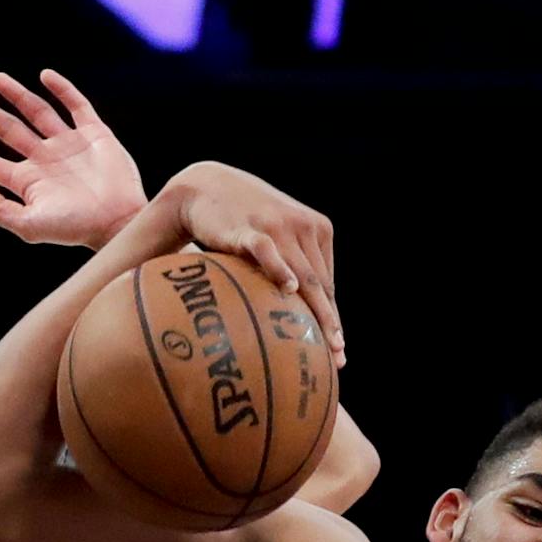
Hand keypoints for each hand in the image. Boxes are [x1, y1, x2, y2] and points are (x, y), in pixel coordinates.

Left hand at [0, 69, 145, 250]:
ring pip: (37, 113)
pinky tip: (45, 76)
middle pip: (7, 130)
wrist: (118, 221)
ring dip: (17, 95)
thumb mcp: (30, 227)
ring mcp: (68, 145)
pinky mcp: (94, 135)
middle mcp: (43, 160)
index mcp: (26, 181)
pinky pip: (76, 106)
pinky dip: (62, 90)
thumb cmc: (75, 229)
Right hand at [165, 161, 342, 365]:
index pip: (327, 282)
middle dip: (330, 322)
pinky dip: (280, 270)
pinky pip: (268, 252)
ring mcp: (277, 226)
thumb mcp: (273, 236)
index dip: (334, 317)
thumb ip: (289, 263)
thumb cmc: (239, 221)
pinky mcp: (249, 228)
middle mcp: (304, 226)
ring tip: (319, 340)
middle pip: (320, 284)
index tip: (337, 349)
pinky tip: (289, 289)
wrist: (204, 187)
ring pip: (303, 274)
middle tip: (336, 354)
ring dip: (315, 310)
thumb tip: (293, 311)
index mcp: (316, 229)